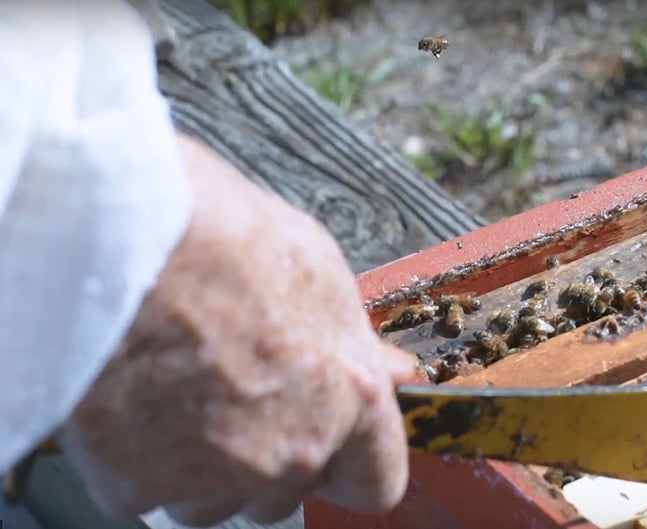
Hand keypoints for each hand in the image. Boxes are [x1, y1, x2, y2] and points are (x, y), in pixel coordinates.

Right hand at [56, 135, 415, 525]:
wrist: (116, 238)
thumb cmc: (217, 237)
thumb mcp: (317, 274)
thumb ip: (353, 345)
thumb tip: (388, 371)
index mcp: (350, 396)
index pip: (376, 480)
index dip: (350, 465)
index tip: (331, 447)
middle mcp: (291, 450)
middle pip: (284, 492)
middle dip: (264, 455)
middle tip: (227, 389)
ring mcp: (215, 475)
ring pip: (211, 499)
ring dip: (196, 463)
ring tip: (172, 384)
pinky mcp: (138, 483)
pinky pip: (141, 491)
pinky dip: (131, 459)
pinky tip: (130, 396)